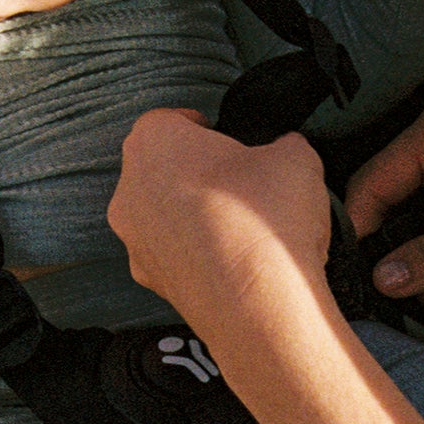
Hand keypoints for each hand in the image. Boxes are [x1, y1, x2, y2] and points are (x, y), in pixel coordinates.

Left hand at [111, 110, 330, 324]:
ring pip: (162, 214)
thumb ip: (281, 145)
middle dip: (195, 172)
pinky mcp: (149, 280)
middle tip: (239, 183)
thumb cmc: (266, 217)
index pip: (168, 120)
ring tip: (240, 226)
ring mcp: (134, 239)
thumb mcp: (294, 156)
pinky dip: (196, 253)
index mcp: (154, 141)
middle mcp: (130, 188)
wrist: (258, 304)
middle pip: (160, 168)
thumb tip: (282, 153)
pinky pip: (172, 255)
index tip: (225, 138)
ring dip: (193, 214)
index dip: (200, 127)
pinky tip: (233, 261)